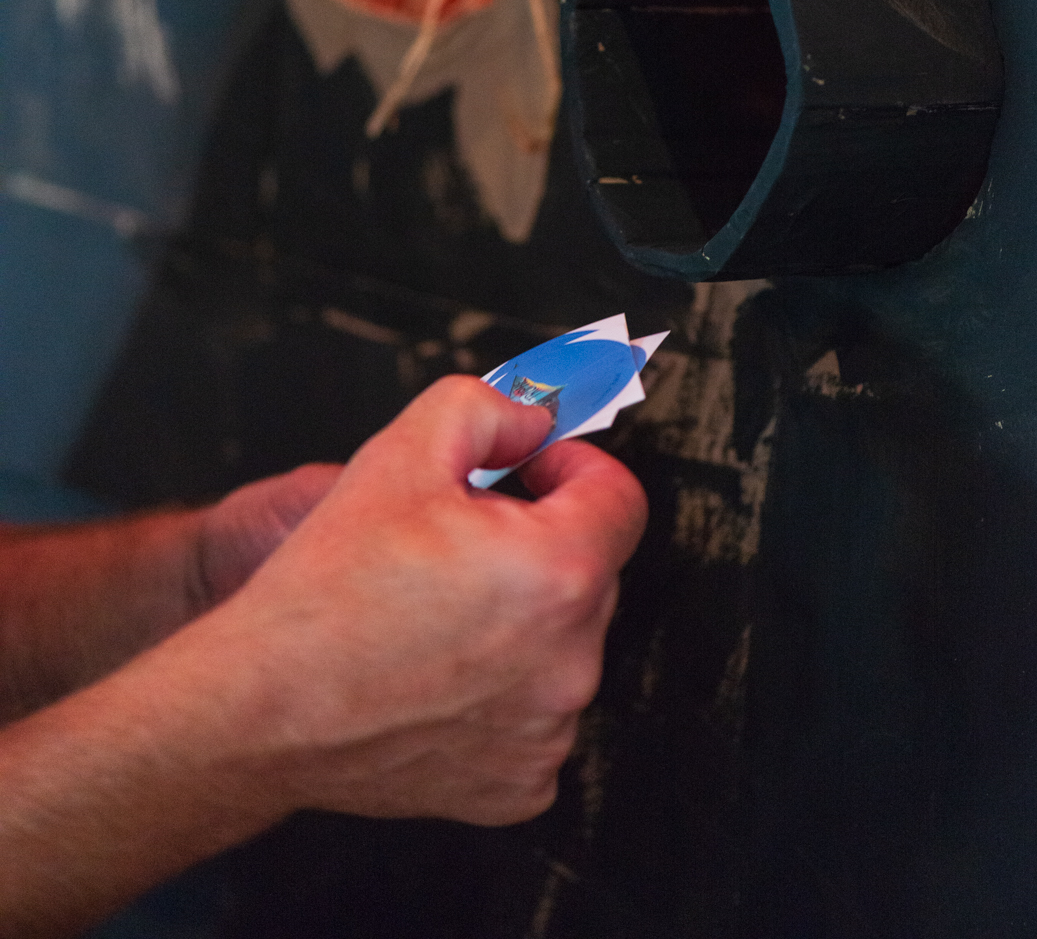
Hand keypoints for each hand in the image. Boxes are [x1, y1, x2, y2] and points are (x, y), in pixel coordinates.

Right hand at [197, 375, 647, 826]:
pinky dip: (500, 689)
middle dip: (537, 540)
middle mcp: (570, 660)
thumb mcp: (404, 449)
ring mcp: (547, 731)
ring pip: (560, 643)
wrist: (262, 706)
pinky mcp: (519, 784)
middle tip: (457, 537)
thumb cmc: (327, 591)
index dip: (570, 466)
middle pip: (589, 570)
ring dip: (520, 616)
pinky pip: (534, 713)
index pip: (618, 497)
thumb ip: (489, 409)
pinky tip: (437, 672)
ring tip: (437, 609)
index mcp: (559, 572)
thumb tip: (533, 420)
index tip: (529, 470)